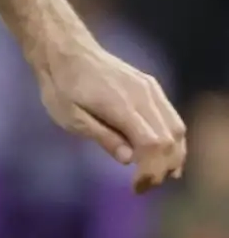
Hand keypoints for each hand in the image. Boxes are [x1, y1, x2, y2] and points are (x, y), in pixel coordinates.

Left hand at [34, 39, 186, 192]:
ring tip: (158, 176)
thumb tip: (130, 160)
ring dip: (173, 156)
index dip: (150, 171)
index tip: (136, 188)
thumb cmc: (60, 85)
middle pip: (170, 140)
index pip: (152, 145)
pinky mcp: (149, 85)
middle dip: (162, 169)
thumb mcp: (70, 117)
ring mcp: (149, 88)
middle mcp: (142, 95)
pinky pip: (170, 116)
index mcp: (121, 104)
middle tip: (144, 186)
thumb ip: (102, 137)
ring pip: (176, 128)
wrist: (64, 49)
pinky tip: (162, 155)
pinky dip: (172, 139)